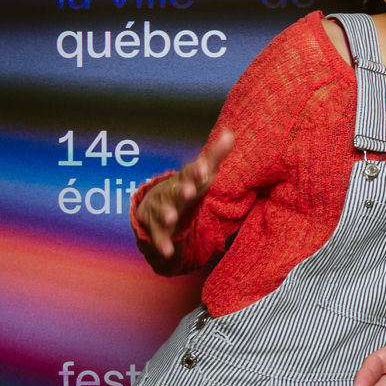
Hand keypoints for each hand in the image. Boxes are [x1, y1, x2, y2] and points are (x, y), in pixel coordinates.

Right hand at [138, 129, 234, 261]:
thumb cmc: (188, 184)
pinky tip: (168, 251)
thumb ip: (216, 155)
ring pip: (162, 211)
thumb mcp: (203, 171)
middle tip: (189, 191)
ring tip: (171, 218)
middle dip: (181, 191)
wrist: (158, 203)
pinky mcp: (157, 229)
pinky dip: (162, 244)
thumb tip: (229, 133)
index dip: (196, 171)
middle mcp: (170, 192)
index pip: (190, 172)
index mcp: (184, 178)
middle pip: (175, 191)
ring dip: (166, 214)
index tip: (204, 170)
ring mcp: (161, 210)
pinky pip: (158, 237)